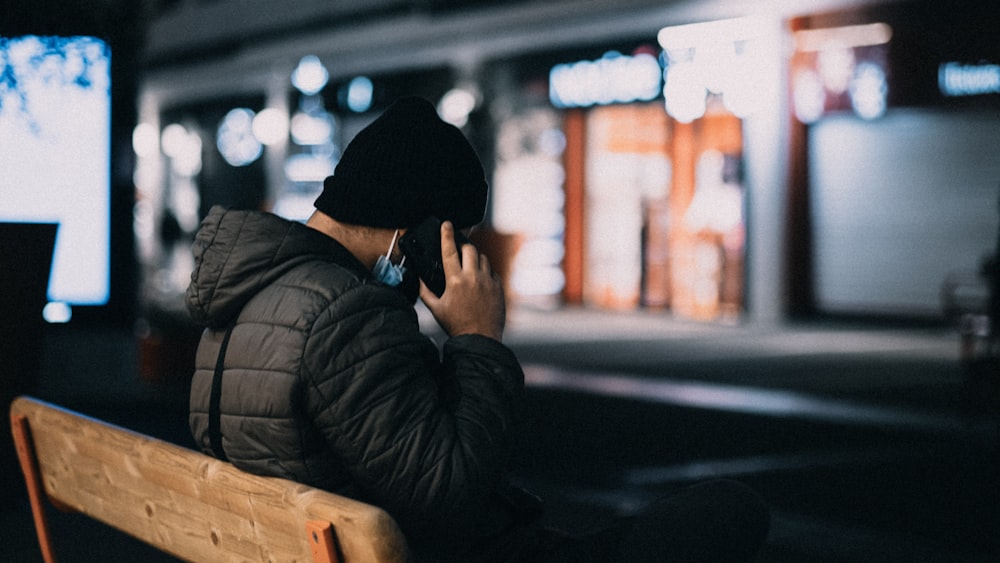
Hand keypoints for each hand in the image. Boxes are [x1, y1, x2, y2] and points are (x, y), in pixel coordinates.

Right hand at [419, 221, 505, 340]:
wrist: (480, 339)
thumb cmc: (457, 325)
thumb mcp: (436, 309)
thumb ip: (426, 292)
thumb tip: (420, 279)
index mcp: (455, 280)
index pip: (449, 251)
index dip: (446, 235)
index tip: (446, 224)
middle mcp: (473, 277)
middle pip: (470, 249)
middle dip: (463, 246)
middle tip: (459, 251)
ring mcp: (488, 281)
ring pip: (483, 258)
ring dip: (475, 259)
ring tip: (470, 268)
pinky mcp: (499, 288)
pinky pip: (493, 272)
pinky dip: (486, 273)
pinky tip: (481, 282)